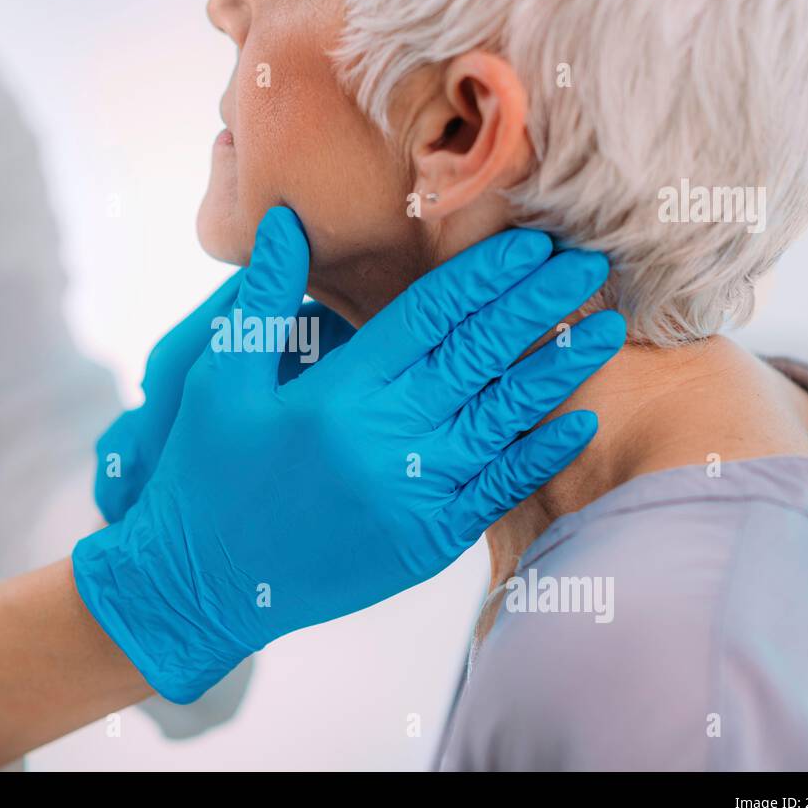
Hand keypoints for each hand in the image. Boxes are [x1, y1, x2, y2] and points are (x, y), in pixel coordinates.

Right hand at [73, 206, 623, 702]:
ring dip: (558, 371)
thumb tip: (283, 223)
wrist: (202, 584)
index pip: (429, 315)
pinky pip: (498, 491)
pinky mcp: (425, 543)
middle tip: (589, 260)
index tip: (529, 241)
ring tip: (604, 327)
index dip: (483, 274)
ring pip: (502, 420)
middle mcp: (383, 439)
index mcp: (336, 393)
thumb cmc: (205, 475)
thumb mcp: (218, 380)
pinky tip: (579, 422)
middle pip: (479, 356)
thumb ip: (261, 300)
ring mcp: (412, 495)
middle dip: (538, 303)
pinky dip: (541, 456)